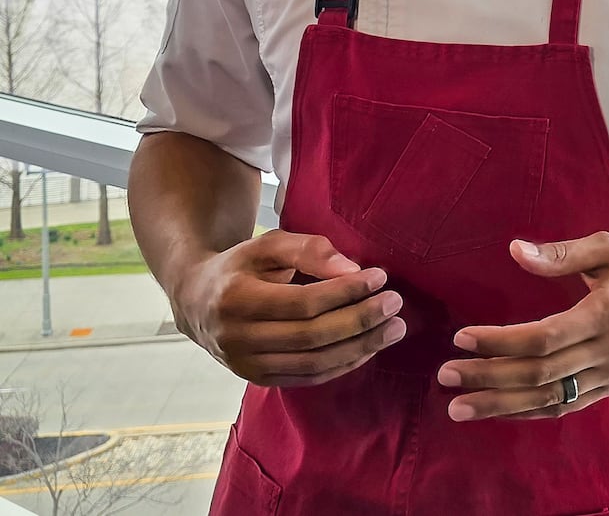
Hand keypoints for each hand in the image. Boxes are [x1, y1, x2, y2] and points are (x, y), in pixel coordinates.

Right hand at [171, 229, 405, 387]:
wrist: (198, 301)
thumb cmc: (241, 266)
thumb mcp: (268, 244)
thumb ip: (309, 249)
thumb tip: (352, 269)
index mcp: (235, 300)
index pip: (301, 303)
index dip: (345, 292)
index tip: (380, 277)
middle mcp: (236, 339)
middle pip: (311, 337)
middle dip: (360, 320)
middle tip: (395, 303)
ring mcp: (245, 365)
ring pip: (313, 363)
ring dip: (360, 347)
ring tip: (394, 328)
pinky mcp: (258, 380)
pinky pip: (309, 378)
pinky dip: (343, 365)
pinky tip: (369, 347)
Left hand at [437, 232, 608, 420]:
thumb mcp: (607, 247)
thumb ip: (560, 253)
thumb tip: (515, 251)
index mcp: (605, 314)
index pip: (542, 338)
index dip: (499, 342)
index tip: (461, 338)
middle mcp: (608, 351)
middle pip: (538, 374)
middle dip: (488, 377)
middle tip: (446, 375)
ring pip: (549, 398)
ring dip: (500, 406)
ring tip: (458, 407)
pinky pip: (567, 405)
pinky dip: (530, 412)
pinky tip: (499, 411)